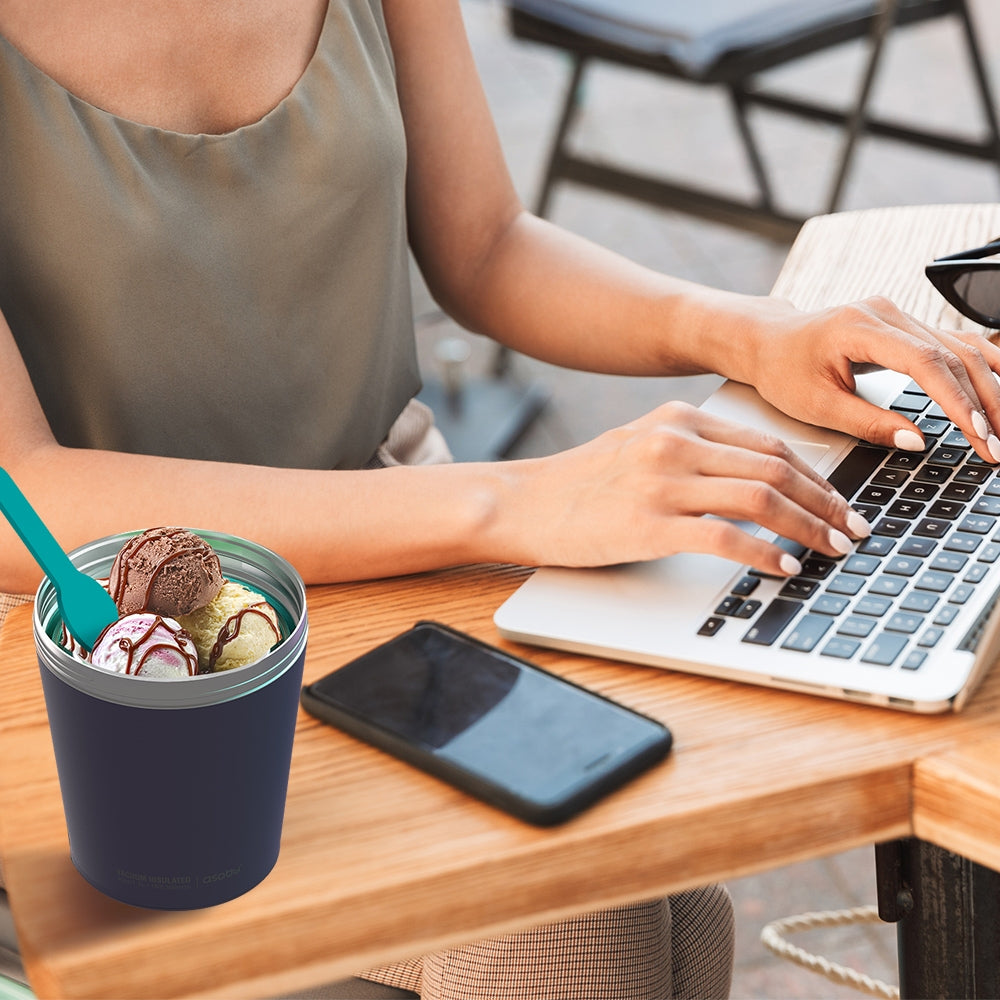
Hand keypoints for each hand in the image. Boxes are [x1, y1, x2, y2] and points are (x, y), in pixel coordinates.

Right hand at [499, 401, 869, 575]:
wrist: (522, 502)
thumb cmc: (581, 483)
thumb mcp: (640, 447)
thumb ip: (693, 453)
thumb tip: (756, 482)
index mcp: (678, 419)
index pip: (767, 443)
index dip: (815, 476)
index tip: (838, 503)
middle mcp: (675, 442)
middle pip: (775, 469)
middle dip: (825, 503)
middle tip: (851, 530)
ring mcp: (661, 481)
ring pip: (760, 499)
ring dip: (807, 527)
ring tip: (831, 550)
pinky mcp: (648, 522)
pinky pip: (724, 536)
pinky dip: (764, 552)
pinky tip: (783, 567)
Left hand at [747, 296, 999, 462]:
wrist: (769, 342)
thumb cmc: (783, 370)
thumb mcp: (816, 405)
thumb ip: (868, 423)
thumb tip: (916, 441)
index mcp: (860, 326)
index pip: (925, 362)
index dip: (957, 401)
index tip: (979, 435)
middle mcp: (888, 313)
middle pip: (955, 354)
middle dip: (985, 403)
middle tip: (999, 446)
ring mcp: (900, 315)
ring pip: (963, 349)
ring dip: (990, 390)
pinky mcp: (907, 326)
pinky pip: (955, 346)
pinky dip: (981, 372)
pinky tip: (999, 396)